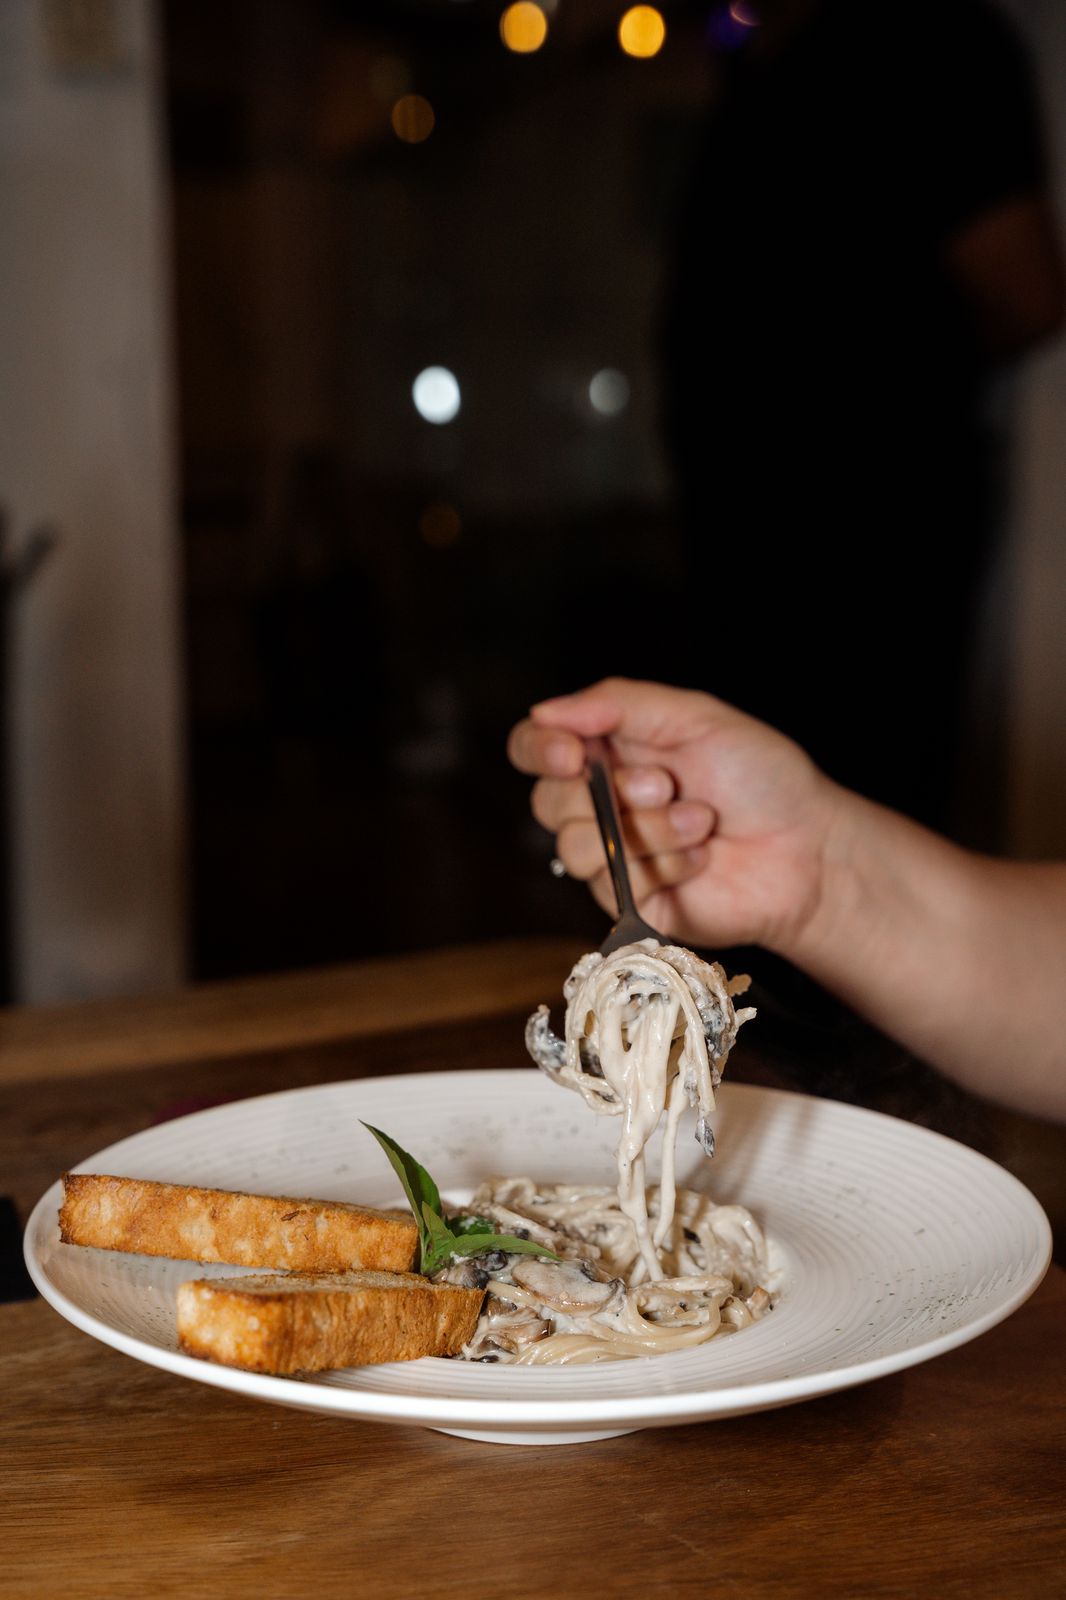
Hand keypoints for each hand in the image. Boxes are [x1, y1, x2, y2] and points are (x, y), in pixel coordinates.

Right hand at [508, 677, 843, 954]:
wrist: (806, 849)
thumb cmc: (761, 777)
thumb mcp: (696, 716)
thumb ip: (619, 703)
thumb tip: (545, 710)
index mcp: (609, 748)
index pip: (533, 746)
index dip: (539, 750)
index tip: (572, 755)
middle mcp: (601, 801)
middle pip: (546, 802)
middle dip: (611, 794)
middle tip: (667, 784)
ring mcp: (612, 855)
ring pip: (577, 846)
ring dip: (646, 830)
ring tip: (699, 822)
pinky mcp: (629, 901)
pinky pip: (611, 884)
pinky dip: (663, 865)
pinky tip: (700, 858)